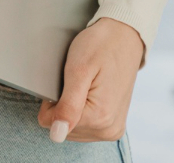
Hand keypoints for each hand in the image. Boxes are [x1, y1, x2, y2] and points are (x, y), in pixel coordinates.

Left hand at [38, 18, 144, 142]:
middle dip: (62, 105)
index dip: (51, 101)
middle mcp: (109, 129)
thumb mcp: (77, 71)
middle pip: (64, 128)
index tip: (63, 83)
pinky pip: (85, 126)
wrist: (123, 38)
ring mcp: (113, 128)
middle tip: (74, 82)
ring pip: (72, 129)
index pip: (53, 124)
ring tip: (83, 86)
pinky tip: (88, 93)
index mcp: (100, 118)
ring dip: (71, 108)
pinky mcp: (114, 124)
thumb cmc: (99, 47)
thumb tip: (57, 135)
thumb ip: (67, 107)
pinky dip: (80, 111)